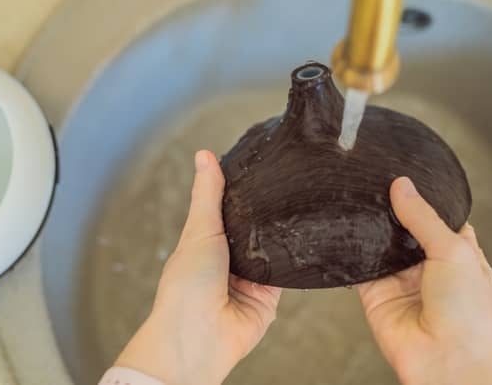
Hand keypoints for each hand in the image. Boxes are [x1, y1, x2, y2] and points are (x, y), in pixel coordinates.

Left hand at [115, 150, 281, 384]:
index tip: (265, 164)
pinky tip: (305, 242)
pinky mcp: (269, 297)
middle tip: (293, 184)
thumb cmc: (186, 286)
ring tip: (303, 207)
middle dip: (268, 214)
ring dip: (282, 237)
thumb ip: (208, 194)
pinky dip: (294, 262)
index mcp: (207, 241)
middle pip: (255, 228)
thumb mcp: (199, 230)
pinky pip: (288, 274)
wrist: (199, 337)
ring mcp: (250, 278)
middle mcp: (229, 258)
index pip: (231, 208)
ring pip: (273, 248)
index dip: (245, 189)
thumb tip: (204, 155)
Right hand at [357, 177, 491, 384]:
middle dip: (392, 212)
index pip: (437, 218)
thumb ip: (423, 217)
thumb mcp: (454, 251)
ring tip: (359, 203)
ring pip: (379, 245)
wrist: (447, 363)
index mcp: (457, 255)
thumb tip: (403, 187)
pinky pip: (358, 269)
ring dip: (371, 230)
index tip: (405, 177)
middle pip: (404, 229)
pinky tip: (345, 235)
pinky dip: (350, 254)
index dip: (423, 199)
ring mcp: (401, 281)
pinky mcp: (376, 295)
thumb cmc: (469, 318)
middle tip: (376, 185)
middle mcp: (428, 267)